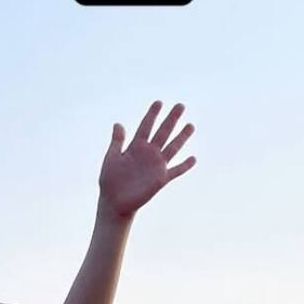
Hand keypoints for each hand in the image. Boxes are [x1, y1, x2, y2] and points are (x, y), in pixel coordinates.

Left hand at [98, 102, 195, 219]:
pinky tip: (193, 158)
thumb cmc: (110, 180)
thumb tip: (118, 123)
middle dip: (171, 119)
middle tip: (180, 106)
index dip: (152, 114)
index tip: (159, 102)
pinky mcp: (161, 179)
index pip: (146, 126)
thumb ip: (117, 141)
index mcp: (135, 146)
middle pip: (162, 132)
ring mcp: (156, 165)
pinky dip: (184, 165)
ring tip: (190, 125)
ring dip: (181, 137)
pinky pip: (176, 171)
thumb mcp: (111, 158)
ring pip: (172, 148)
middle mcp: (148, 153)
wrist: (114, 202)